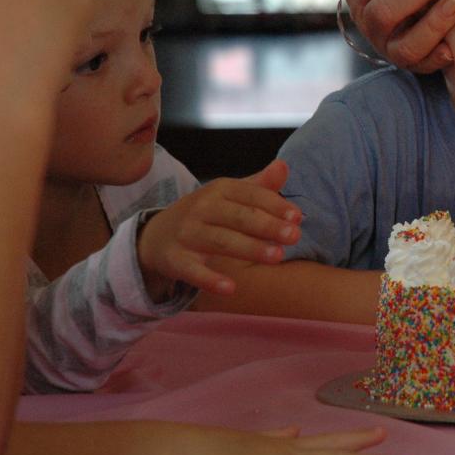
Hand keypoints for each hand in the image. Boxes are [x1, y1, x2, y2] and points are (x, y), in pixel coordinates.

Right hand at [137, 159, 301, 299]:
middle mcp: (203, 208)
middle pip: (239, 217)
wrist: (157, 235)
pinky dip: (210, 279)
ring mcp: (187, 234)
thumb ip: (260, 186)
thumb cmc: (208, 214)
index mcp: (220, 189)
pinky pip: (193, 270)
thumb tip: (284, 166)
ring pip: (222, 241)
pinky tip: (231, 288)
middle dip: (268, 226)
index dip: (275, 205)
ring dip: (250, 248)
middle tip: (295, 236)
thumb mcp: (231, 196)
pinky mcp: (176, 259)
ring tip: (278, 257)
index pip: (251, 195)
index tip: (297, 217)